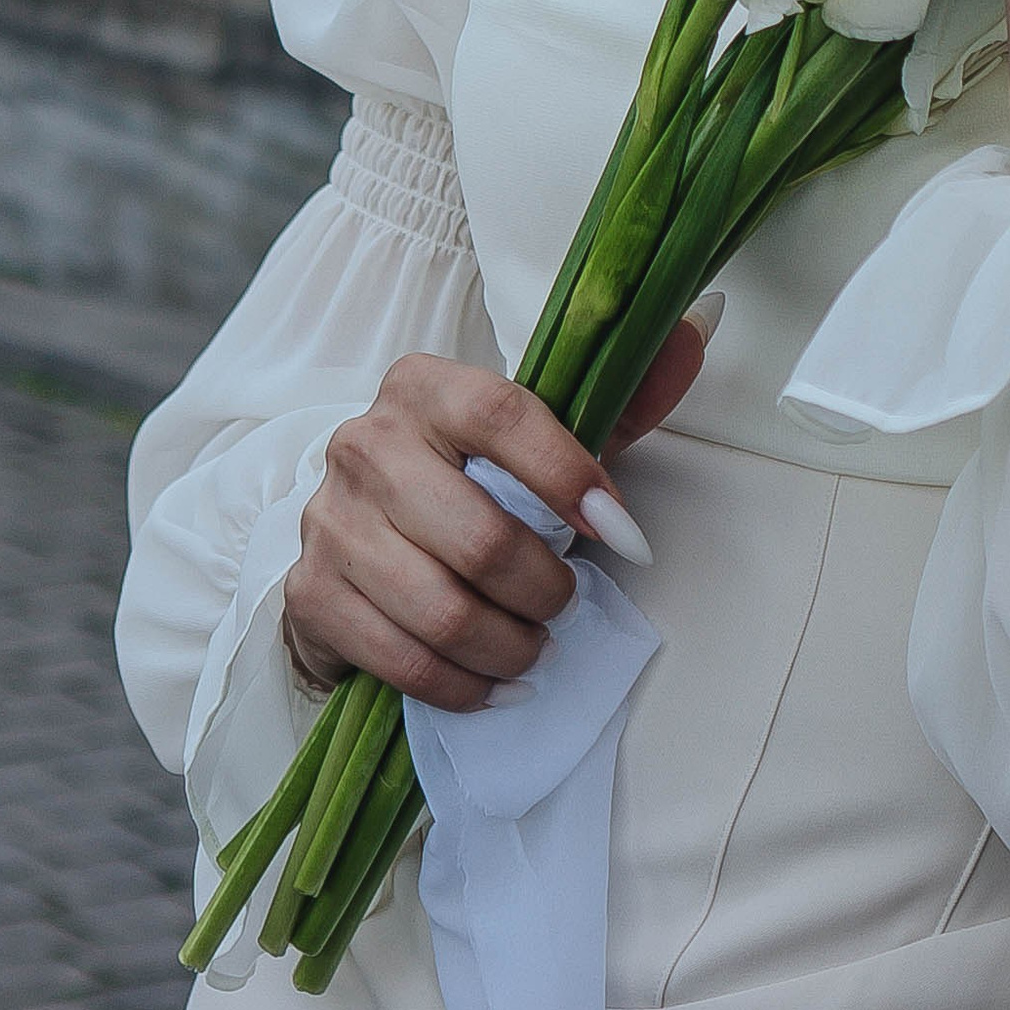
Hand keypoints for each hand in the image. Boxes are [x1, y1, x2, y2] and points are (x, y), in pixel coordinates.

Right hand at [281, 323, 707, 709]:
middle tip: (565, 604)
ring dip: (510, 646)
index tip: (624, 535)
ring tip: (534, 646)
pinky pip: (403, 660)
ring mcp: (329, 520)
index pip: (504, 415)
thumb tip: (700, 323)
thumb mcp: (537, 438)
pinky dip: (464, 686)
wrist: (356, 538)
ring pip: (443, 610)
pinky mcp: (309, 593)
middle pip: (479, 536)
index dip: (572, 478)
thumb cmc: (465, 483)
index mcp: (423, 386)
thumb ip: (618, 395)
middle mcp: (364, 442)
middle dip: (544, 590)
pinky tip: (492, 681)